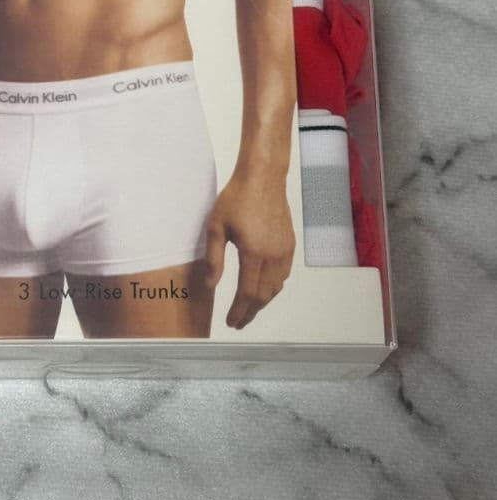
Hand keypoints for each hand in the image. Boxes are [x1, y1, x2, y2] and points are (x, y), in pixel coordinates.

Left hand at [204, 168, 294, 328]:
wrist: (263, 177)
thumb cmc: (237, 197)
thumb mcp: (216, 227)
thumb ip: (214, 259)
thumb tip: (210, 285)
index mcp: (254, 253)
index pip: (247, 293)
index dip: (239, 312)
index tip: (231, 322)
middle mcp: (273, 255)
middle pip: (263, 295)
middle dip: (251, 312)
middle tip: (239, 322)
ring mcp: (284, 250)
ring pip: (276, 287)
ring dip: (263, 302)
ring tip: (249, 309)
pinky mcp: (289, 243)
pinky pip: (284, 273)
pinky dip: (274, 287)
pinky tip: (265, 288)